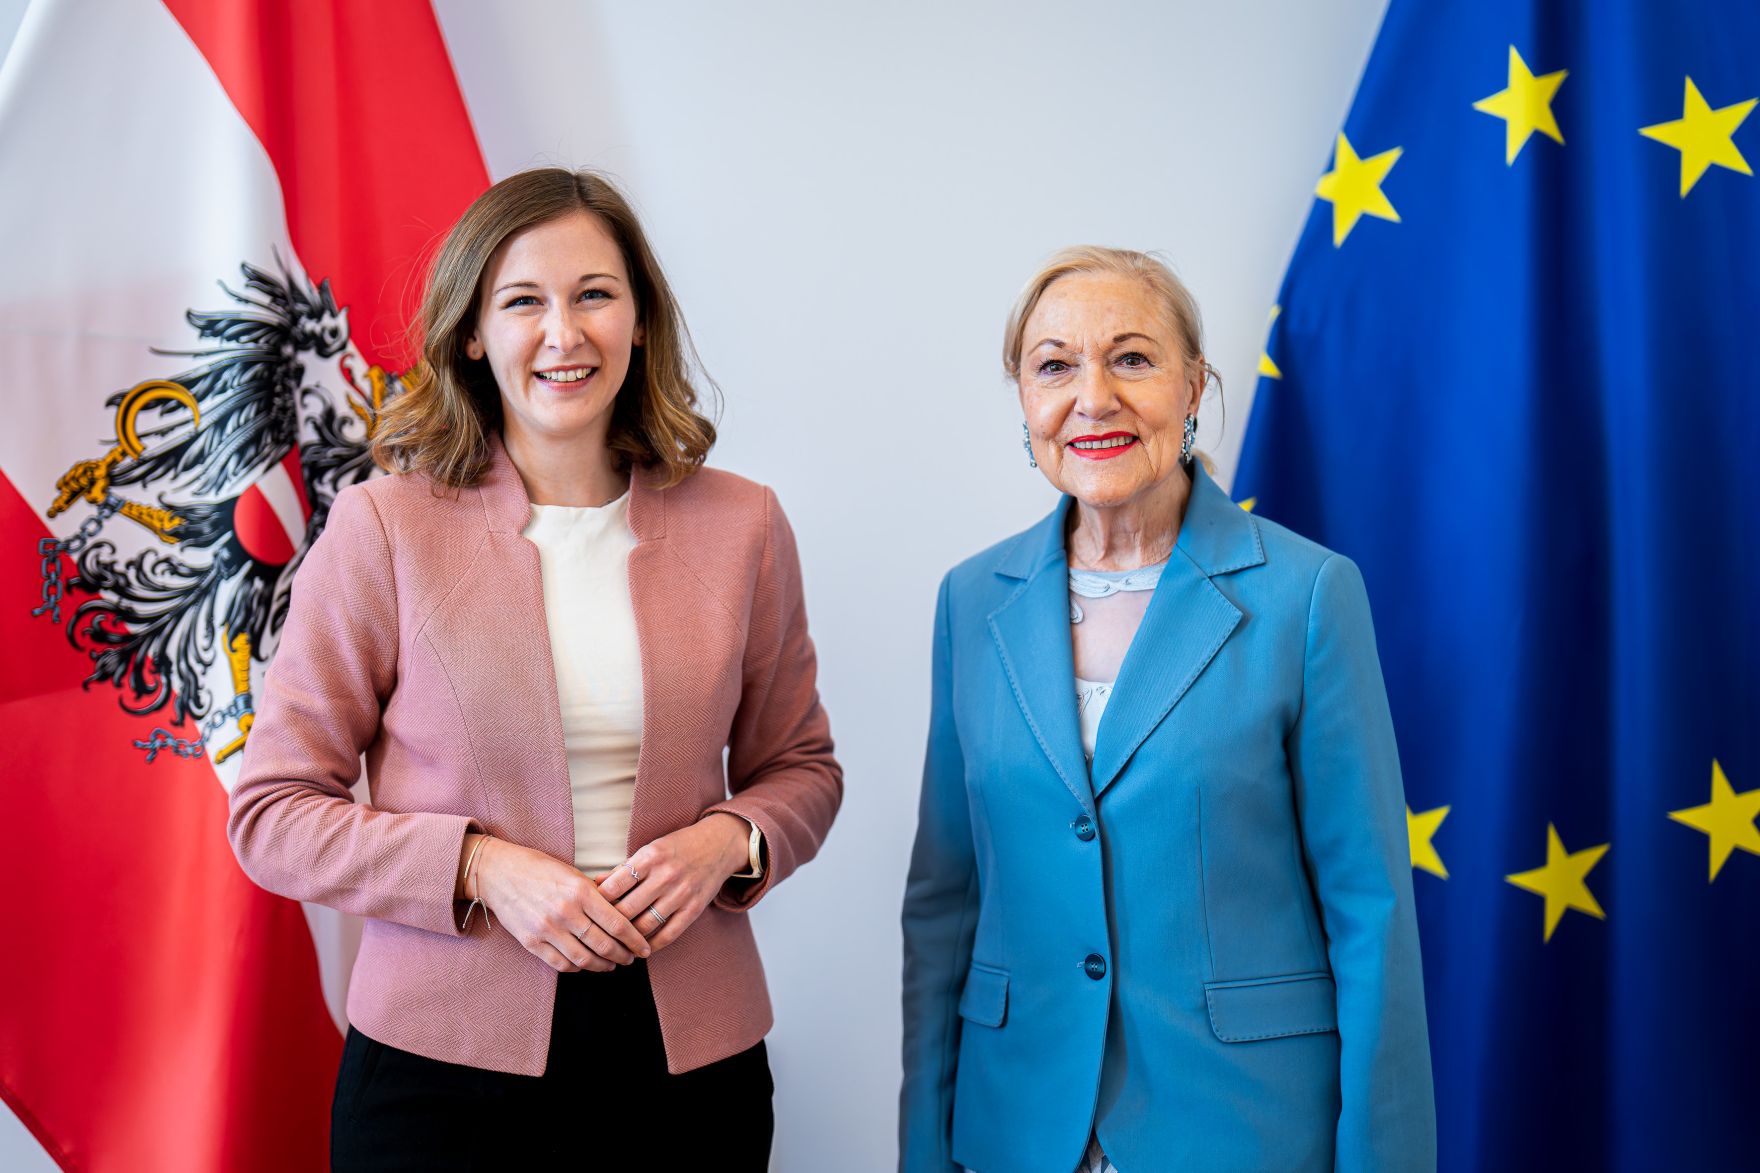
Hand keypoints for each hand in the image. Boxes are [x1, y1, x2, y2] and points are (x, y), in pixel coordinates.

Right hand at [466, 836, 651, 972]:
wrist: (499, 872)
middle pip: (604, 945)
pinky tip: (585, 964)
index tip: (644, 948)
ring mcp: (547, 929)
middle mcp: (565, 912)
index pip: (617, 924)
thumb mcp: (573, 873)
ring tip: (611, 965)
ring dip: (602, 966)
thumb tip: (622, 914)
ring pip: (584, 959)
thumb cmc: (539, 869)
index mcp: (580, 891)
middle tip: (630, 958)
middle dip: (622, 956)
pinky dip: (577, 968)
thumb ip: (596, 894)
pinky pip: (561, 964)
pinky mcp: (531, 942)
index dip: (635, 940)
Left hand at [595, 814, 750, 953]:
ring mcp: (681, 894)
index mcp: (650, 857)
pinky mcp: (694, 909)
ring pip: (645, 925)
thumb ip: (623, 868)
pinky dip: (651, 945)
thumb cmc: (679, 846)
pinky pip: (668, 934)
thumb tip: (594, 884)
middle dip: (609, 923)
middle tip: (598, 932)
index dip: (598, 901)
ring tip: (616, 943)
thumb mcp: (650, 849)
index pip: (614, 886)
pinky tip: (641, 948)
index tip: (589, 910)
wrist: (719, 844)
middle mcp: (665, 876)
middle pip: (627, 909)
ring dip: (628, 938)